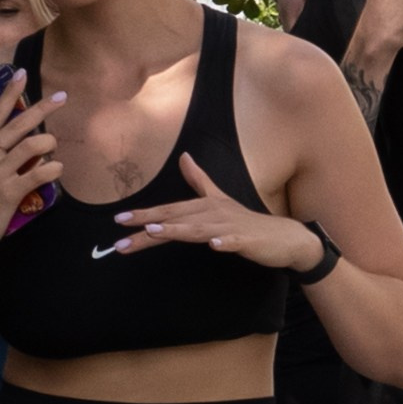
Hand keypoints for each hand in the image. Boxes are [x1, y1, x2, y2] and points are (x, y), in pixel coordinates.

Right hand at [0, 76, 63, 261]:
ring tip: (53, 148)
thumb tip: (20, 133)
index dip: (10, 92)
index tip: (23, 73)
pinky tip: (57, 169)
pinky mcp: (9, 192)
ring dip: (49, 143)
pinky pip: (40, 173)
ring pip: (33, 146)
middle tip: (61, 98)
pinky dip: (53, 169)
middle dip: (43, 108)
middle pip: (18, 124)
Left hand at [115, 154, 323, 270]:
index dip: (144, 214)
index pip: (169, 211)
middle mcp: (213, 213)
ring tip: (155, 232)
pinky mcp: (247, 240)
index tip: (120, 220)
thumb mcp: (220, 200)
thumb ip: (199, 180)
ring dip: (178, 229)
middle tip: (123, 230)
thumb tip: (184, 157)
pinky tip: (214, 246)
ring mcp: (230, 227)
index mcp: (204, 207)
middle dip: (148, 224)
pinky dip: (224, 243)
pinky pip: (234, 242)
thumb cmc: (247, 222)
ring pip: (200, 228)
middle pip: (177, 219)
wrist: (282, 237)